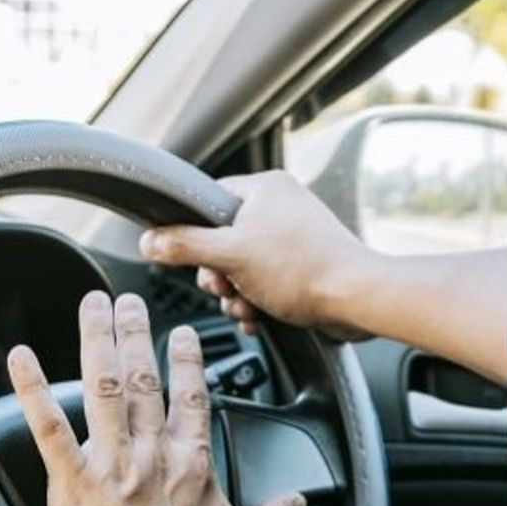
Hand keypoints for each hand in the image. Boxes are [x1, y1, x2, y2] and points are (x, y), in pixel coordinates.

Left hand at [7, 291, 303, 505]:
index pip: (194, 397)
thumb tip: (297, 505)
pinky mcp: (73, 487)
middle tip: (126, 301)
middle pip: (144, 379)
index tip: (182, 333)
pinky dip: (31, 391)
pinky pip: (48, 429)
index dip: (188, 360)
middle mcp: (154, 456)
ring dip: (95, 341)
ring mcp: (112, 467)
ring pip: (102, 388)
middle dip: (136, 333)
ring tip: (89, 308)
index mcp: (195, 467)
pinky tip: (18, 360)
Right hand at [139, 171, 374, 339]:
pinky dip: (258, 302)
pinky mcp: (304, 268)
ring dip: (236, 294)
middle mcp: (281, 208)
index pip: (209, 200)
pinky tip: (259, 317)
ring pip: (243, 267)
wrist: (357, 301)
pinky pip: (266, 283)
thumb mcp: (231, 255)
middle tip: (223, 287)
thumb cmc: (304, 269)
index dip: (194, 231)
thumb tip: (150, 242)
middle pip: (223, 240)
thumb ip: (185, 246)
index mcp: (264, 188)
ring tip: (246, 305)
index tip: (191, 256)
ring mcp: (294, 239)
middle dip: (218, 274)